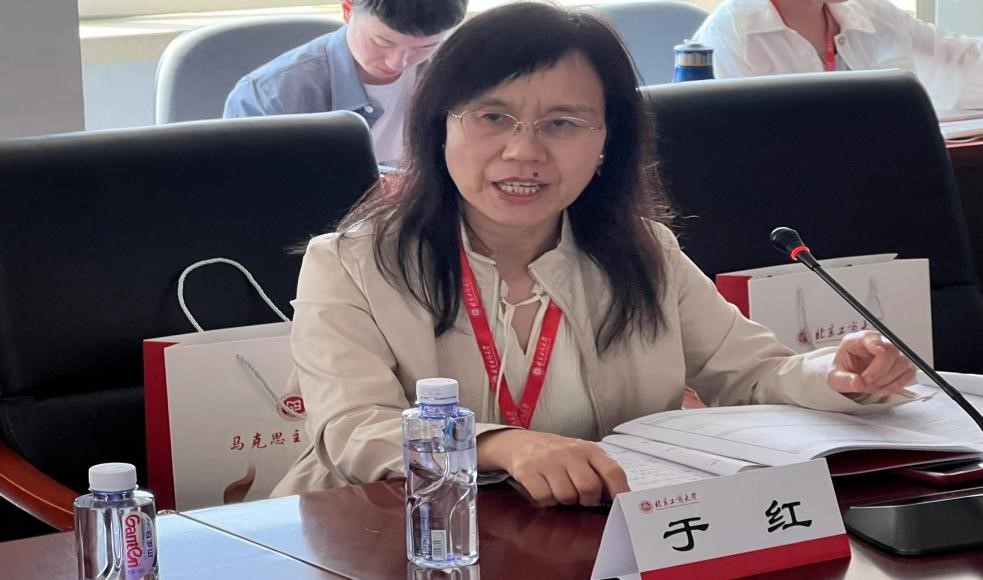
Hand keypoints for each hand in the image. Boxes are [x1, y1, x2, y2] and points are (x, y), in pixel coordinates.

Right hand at [477, 429, 628, 506]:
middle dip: (587, 500)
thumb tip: (617, 498)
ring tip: (559, 489)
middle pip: (589, 488)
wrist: (520, 443)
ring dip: (564, 500)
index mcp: (589, 450)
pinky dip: (546, 500)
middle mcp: (570, 453)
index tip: (621, 506)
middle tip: (580, 497)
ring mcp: (548, 461)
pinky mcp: (528, 471)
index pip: (612, 471)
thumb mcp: (582, 456)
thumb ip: (599, 473)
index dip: (619, 492)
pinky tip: (545, 489)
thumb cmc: (558, 455)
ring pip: (566, 496)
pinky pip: (545, 497)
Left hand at [827, 330, 915, 399]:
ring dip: (889, 379)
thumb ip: (845, 380)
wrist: (852, 378)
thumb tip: (857, 383)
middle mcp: (878, 343)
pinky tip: (885, 388)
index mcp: (858, 340)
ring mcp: (892, 353)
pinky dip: (898, 383)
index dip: (876, 343)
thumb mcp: (835, 378)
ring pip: (903, 362)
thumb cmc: (844, 373)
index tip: (878, 350)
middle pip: (891, 351)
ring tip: (874, 386)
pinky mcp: (902, 364)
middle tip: (867, 381)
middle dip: (880, 371)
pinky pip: (909, 372)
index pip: (870, 338)